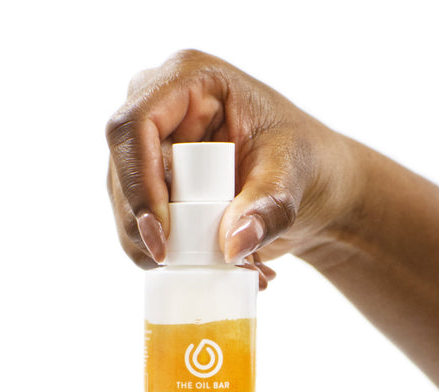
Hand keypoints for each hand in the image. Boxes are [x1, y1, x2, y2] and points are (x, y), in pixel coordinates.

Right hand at [105, 49, 359, 286]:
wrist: (317, 186)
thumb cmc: (310, 163)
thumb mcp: (295, 180)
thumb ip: (267, 210)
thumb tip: (232, 247)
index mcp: (191, 79)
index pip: (135, 126)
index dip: (138, 185)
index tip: (161, 239)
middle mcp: (161, 104)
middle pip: (121, 168)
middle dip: (144, 226)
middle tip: (183, 264)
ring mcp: (152, 142)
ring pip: (123, 201)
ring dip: (157, 246)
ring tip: (217, 265)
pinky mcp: (153, 179)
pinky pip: (138, 221)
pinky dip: (166, 253)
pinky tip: (206, 265)